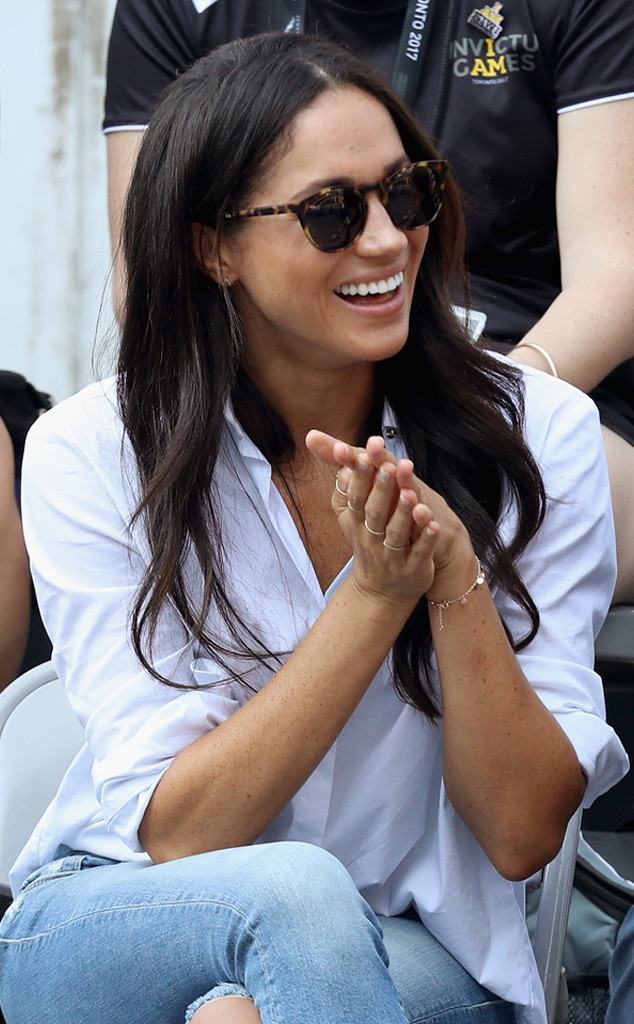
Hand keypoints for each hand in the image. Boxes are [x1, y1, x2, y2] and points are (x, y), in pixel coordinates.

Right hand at [333, 451, 439, 604]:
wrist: (380, 590)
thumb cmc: (368, 542)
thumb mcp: (352, 516)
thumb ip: (347, 484)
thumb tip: (330, 454)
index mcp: (356, 523)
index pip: (355, 498)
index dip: (359, 477)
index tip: (364, 456)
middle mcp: (371, 539)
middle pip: (374, 513)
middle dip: (380, 490)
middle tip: (388, 467)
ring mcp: (391, 556)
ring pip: (397, 533)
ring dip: (403, 514)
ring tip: (411, 494)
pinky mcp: (413, 569)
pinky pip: (420, 553)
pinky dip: (426, 539)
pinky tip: (434, 525)